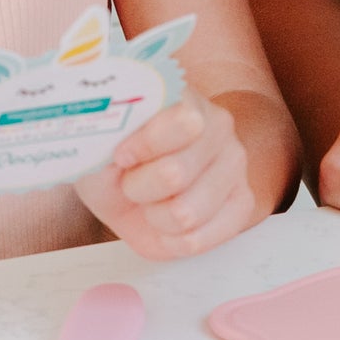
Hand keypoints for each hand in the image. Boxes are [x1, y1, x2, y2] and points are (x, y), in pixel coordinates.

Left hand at [79, 92, 260, 260]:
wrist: (128, 186)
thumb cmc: (113, 161)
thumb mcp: (97, 144)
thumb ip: (107, 141)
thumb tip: (116, 151)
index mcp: (183, 99)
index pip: (182, 122)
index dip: (142, 148)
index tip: (121, 156)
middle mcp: (219, 126)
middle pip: (174, 174)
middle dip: (138, 188)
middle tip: (132, 182)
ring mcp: (235, 164)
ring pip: (186, 212)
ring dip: (154, 216)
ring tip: (151, 202)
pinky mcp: (242, 202)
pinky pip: (200, 238)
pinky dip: (171, 241)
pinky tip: (165, 225)